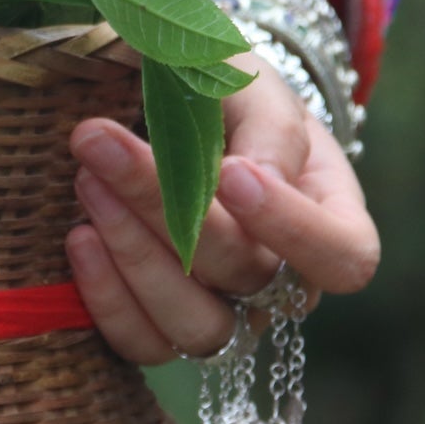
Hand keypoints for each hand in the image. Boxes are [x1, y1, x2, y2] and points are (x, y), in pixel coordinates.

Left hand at [63, 54, 378, 363]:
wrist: (163, 104)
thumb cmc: (221, 90)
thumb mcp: (251, 80)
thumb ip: (267, 121)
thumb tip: (261, 177)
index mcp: (330, 216)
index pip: (344, 257)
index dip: (295, 228)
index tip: (231, 172)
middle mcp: (283, 279)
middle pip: (247, 276)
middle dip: (168, 205)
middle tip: (100, 139)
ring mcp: (225, 311)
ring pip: (197, 325)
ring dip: (135, 254)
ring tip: (87, 181)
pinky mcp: (160, 327)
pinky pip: (142, 343)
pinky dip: (106, 297)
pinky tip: (79, 237)